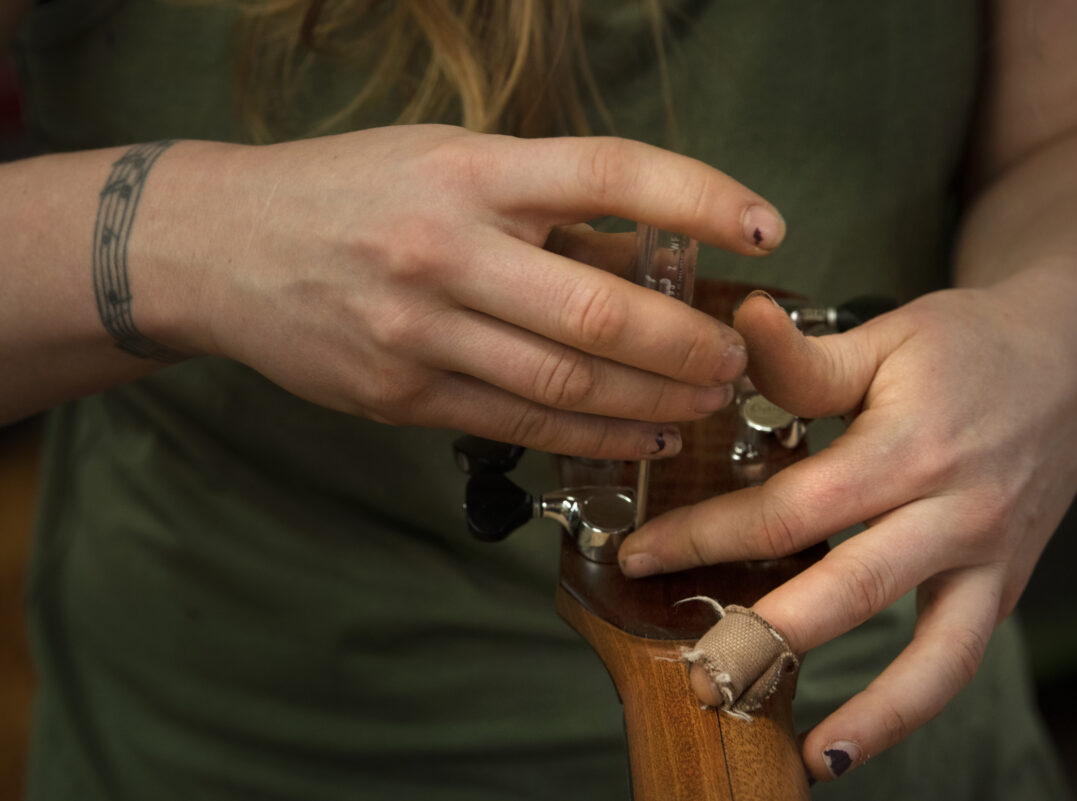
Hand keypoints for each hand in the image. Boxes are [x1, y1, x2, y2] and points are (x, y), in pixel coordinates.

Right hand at [151, 126, 783, 457]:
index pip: (608, 173)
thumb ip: (543, 204)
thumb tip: (654, 251)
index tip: (766, 229)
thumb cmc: (349, 191)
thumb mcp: (445, 162)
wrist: (219, 246)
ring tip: (708, 401)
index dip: (700, 198)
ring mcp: (417, 330)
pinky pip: (519, 425)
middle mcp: (444, 247)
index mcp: (468, 170)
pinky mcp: (399, 394)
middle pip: (600, 309)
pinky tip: (643, 438)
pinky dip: (594, 437)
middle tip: (738, 356)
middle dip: (690, 343)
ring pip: (566, 383)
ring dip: (655, 401)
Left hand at [617, 285, 1076, 780]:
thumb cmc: (966, 345)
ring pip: (924, 653)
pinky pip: (957, 661)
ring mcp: (987, 558)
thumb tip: (738, 323)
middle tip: (692, 670)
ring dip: (859, 712)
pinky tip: (851, 746)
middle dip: (761, 635)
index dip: (705, 536)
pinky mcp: (1004, 587)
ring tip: (794, 752)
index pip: (788, 509)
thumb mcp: (885, 337)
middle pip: (846, 590)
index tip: (639, 556)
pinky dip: (909, 710)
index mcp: (908, 446)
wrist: (1070, 362)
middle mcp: (954, 511)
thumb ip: (806, 360)